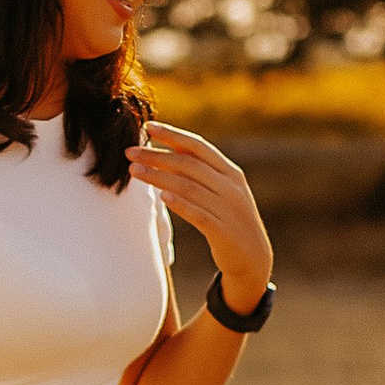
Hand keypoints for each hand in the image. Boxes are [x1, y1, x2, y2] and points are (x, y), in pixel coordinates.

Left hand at [126, 121, 272, 312]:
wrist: (254, 258)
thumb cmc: (229, 219)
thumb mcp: (222, 191)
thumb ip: (202, 172)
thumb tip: (171, 148)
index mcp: (230, 173)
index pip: (198, 146)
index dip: (173, 135)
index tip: (148, 126)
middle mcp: (230, 187)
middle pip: (189, 164)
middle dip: (157, 155)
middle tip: (130, 152)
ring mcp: (228, 209)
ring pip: (188, 187)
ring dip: (158, 177)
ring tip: (134, 171)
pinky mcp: (222, 231)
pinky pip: (198, 215)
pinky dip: (180, 205)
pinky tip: (162, 198)